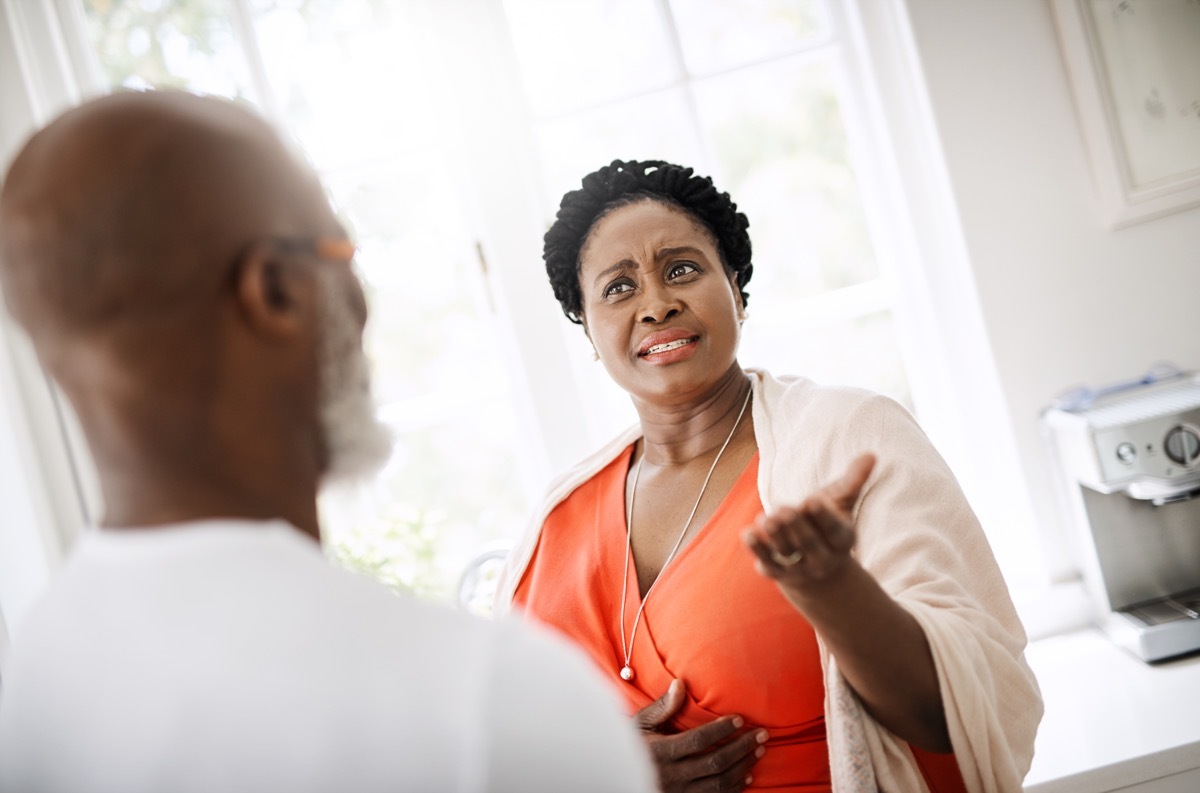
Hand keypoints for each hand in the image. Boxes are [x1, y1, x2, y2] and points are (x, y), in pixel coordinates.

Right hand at [635, 679, 766, 792]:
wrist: (621, 776)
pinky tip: (747, 776)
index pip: (697, 741)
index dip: (720, 730)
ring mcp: (680, 792)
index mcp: (660, 752)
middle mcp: (671, 775)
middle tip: (761, 735)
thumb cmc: (631, 746)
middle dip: (742, 748)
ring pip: (719, 783)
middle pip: (715, 762)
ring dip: (743, 767)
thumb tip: (680, 684)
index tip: (739, 719)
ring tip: (759, 751)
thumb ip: (662, 707)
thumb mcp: (640, 724)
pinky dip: (734, 789)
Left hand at [742, 453, 875, 590]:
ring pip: (787, 552)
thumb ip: (853, 481)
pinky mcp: (779, 573)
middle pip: (809, 542)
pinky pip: (768, 564)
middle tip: (783, 509)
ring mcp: (800, 568)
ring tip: (765, 518)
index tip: (811, 501)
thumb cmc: (828, 523)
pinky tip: (748, 533)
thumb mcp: (842, 502)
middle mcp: (823, 558)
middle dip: (795, 526)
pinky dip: (758, 550)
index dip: (822, 517)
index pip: (833, 530)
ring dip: (775, 536)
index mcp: (842, 540)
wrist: (817, 566)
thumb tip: (871, 454)